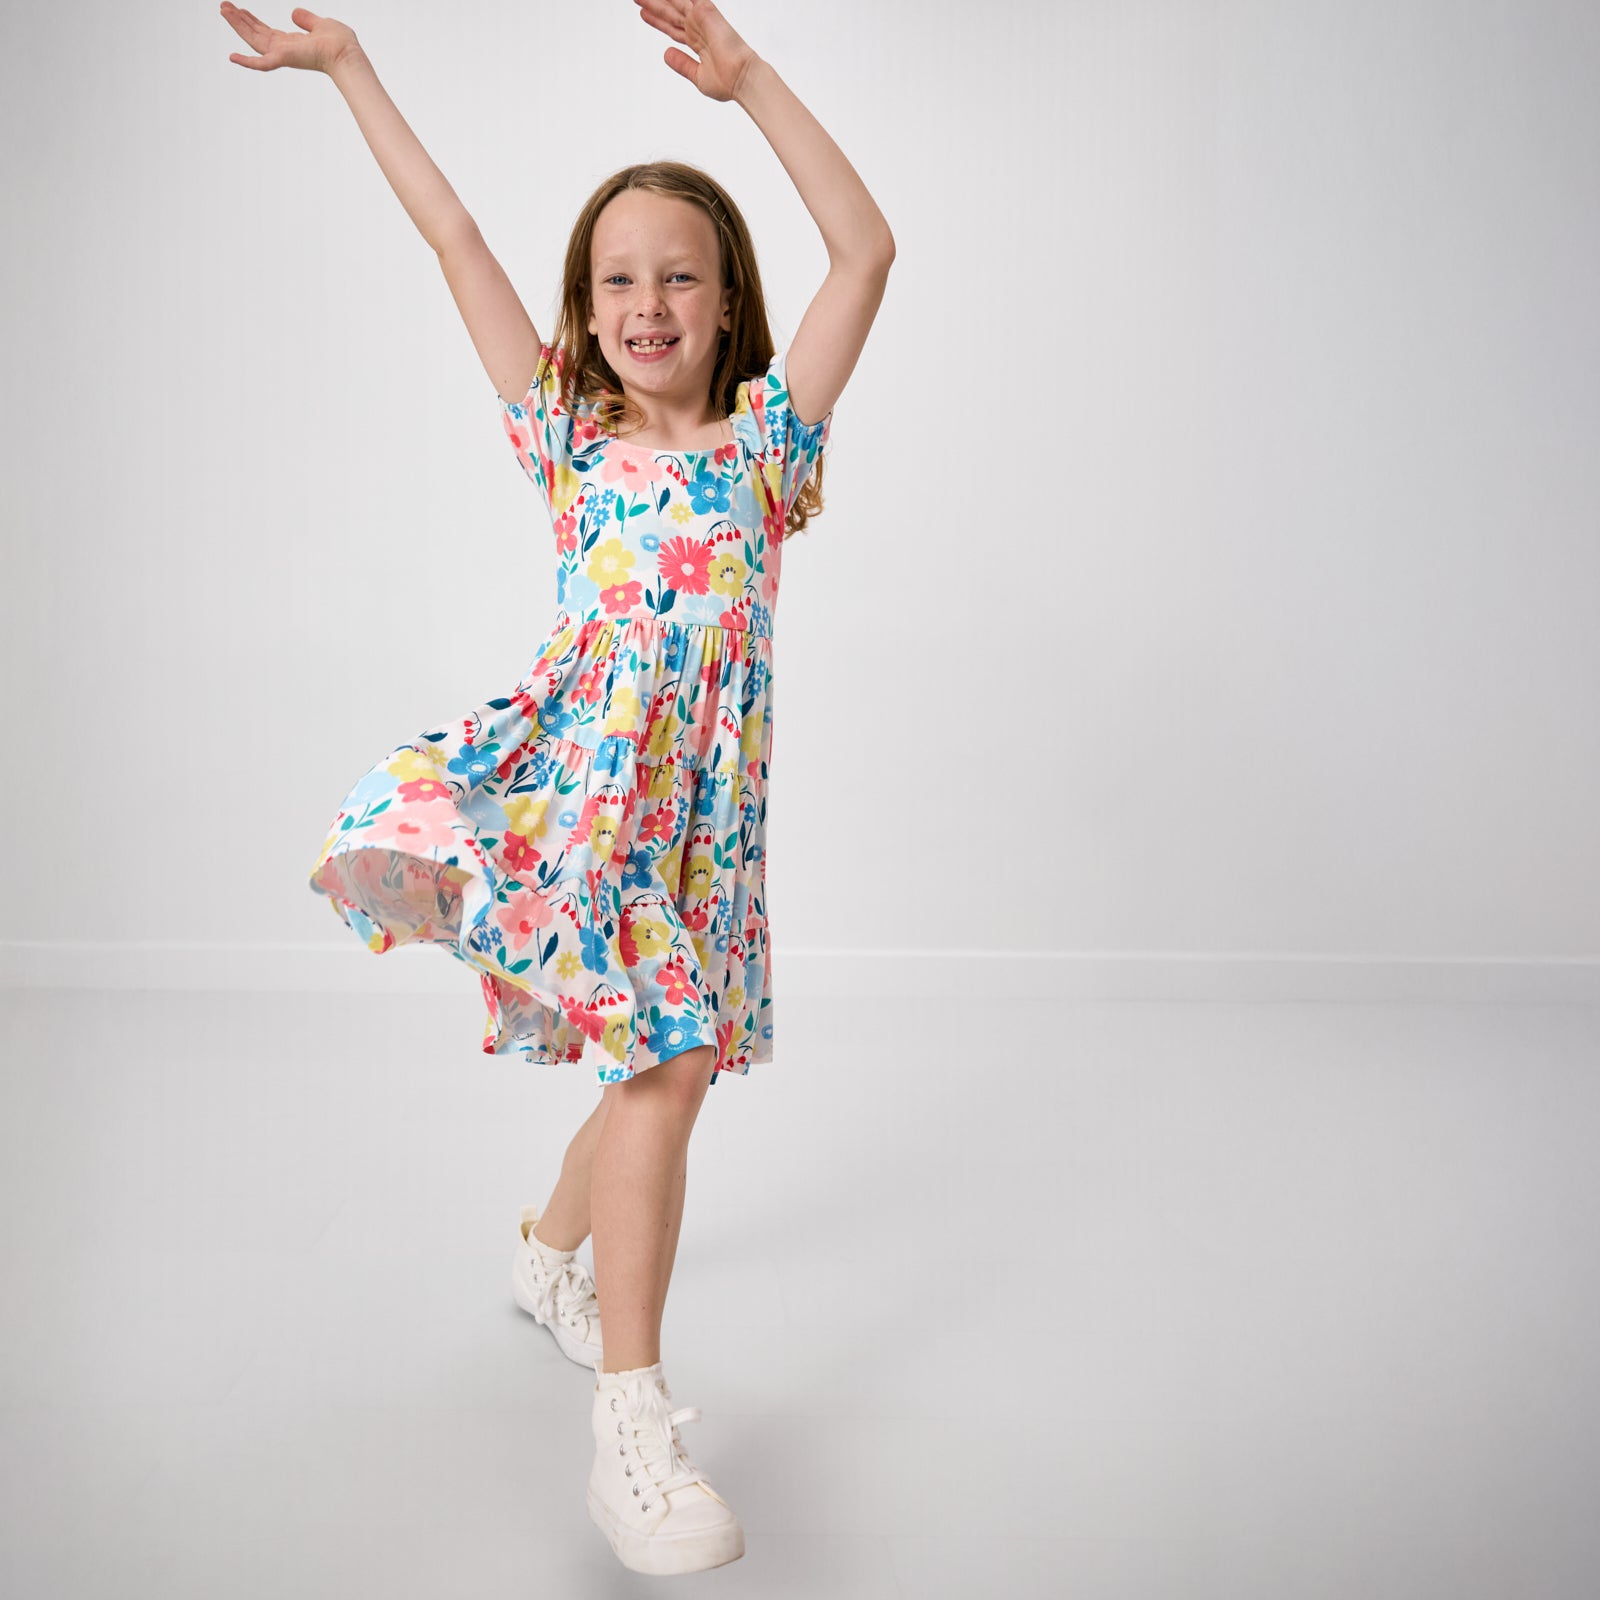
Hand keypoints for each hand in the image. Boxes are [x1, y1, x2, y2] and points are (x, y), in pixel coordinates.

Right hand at [220, 5, 360, 74]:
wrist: (346, 52)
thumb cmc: (340, 42)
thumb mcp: (320, 24)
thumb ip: (306, 19)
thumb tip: (294, 13)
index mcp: (292, 43)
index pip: (266, 31)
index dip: (252, 20)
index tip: (240, 9)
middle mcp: (285, 50)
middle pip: (256, 34)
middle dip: (239, 20)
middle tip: (223, 6)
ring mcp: (283, 55)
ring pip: (253, 40)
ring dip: (237, 25)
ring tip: (223, 10)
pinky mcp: (284, 58)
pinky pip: (262, 64)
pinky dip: (247, 62)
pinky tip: (232, 57)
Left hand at [634, 0, 759, 102]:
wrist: (741, 79)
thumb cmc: (727, 83)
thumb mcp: (698, 76)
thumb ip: (682, 64)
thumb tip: (666, 54)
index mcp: (697, 44)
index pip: (672, 28)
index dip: (657, 21)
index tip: (643, 14)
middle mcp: (698, 29)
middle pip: (670, 13)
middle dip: (653, 4)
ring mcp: (701, 19)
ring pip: (675, 3)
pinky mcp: (706, 12)